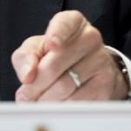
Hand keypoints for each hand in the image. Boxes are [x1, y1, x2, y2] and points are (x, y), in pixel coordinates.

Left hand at [11, 10, 128, 101]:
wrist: (88, 71)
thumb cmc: (56, 56)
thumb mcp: (37, 49)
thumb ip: (25, 57)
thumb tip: (27, 74)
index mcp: (72, 22)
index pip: (64, 24)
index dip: (57, 35)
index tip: (51, 45)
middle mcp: (90, 38)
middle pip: (55, 64)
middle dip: (35, 84)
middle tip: (25, 95)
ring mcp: (101, 61)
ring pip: (65, 86)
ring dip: (45, 99)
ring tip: (38, 102)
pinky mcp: (105, 85)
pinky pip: (77, 102)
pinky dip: (61, 108)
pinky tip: (55, 107)